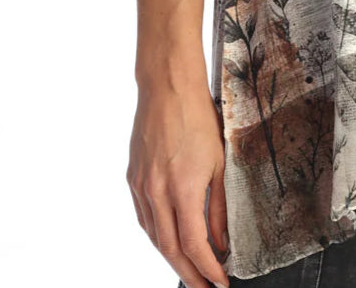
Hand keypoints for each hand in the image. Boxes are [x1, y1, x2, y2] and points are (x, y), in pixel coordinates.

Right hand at [127, 81, 229, 287]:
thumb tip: (222, 239)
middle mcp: (156, 193)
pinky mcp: (133, 179)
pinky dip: (158, 236)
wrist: (168, 88)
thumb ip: (219, 205)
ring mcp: (141, 187)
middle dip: (189, 273)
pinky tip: (169, 241)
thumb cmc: (199, 118)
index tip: (220, 282)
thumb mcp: (219, 162)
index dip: (207, 268)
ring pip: (154, 236)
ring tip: (191, 271)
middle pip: (170, 248)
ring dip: (172, 258)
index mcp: (182, 189)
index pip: (194, 244)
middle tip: (205, 287)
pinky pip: (144, 218)